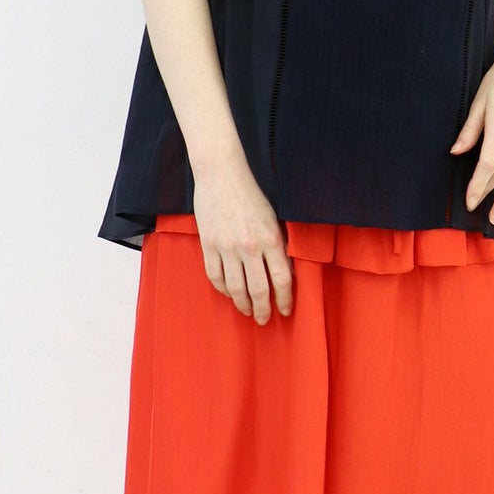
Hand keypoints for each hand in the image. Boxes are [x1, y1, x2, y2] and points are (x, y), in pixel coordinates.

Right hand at [192, 168, 292, 324]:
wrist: (221, 174)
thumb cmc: (250, 194)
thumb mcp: (273, 219)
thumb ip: (278, 245)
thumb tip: (283, 273)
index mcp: (270, 238)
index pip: (282, 278)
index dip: (285, 299)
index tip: (285, 310)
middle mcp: (250, 246)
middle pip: (258, 289)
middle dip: (263, 309)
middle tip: (264, 319)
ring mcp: (227, 247)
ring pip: (235, 287)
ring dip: (242, 304)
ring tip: (247, 311)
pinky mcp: (209, 245)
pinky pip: (215, 276)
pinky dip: (223, 289)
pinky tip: (229, 293)